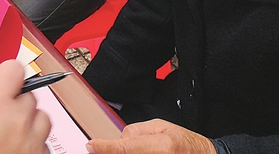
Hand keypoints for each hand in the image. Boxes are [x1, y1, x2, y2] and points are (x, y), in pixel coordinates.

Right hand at [0, 60, 50, 153]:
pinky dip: (33, 147)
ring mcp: (32, 141)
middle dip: (18, 104)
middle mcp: (18, 118)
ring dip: (30, 125)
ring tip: (10, 137)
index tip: (8, 79)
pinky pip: (45, 144)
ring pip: (43, 119)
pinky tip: (15, 153)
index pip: (15, 70)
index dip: (10, 75)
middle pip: (30, 96)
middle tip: (4, 116)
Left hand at [86, 119, 217, 153]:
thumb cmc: (187, 144)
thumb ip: (137, 131)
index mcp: (160, 146)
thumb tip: (119, 139)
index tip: (91, 145)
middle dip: (115, 151)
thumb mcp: (162, 126)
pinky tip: (140, 151)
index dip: (104, 148)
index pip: (124, 148)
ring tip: (141, 148)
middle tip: (115, 146)